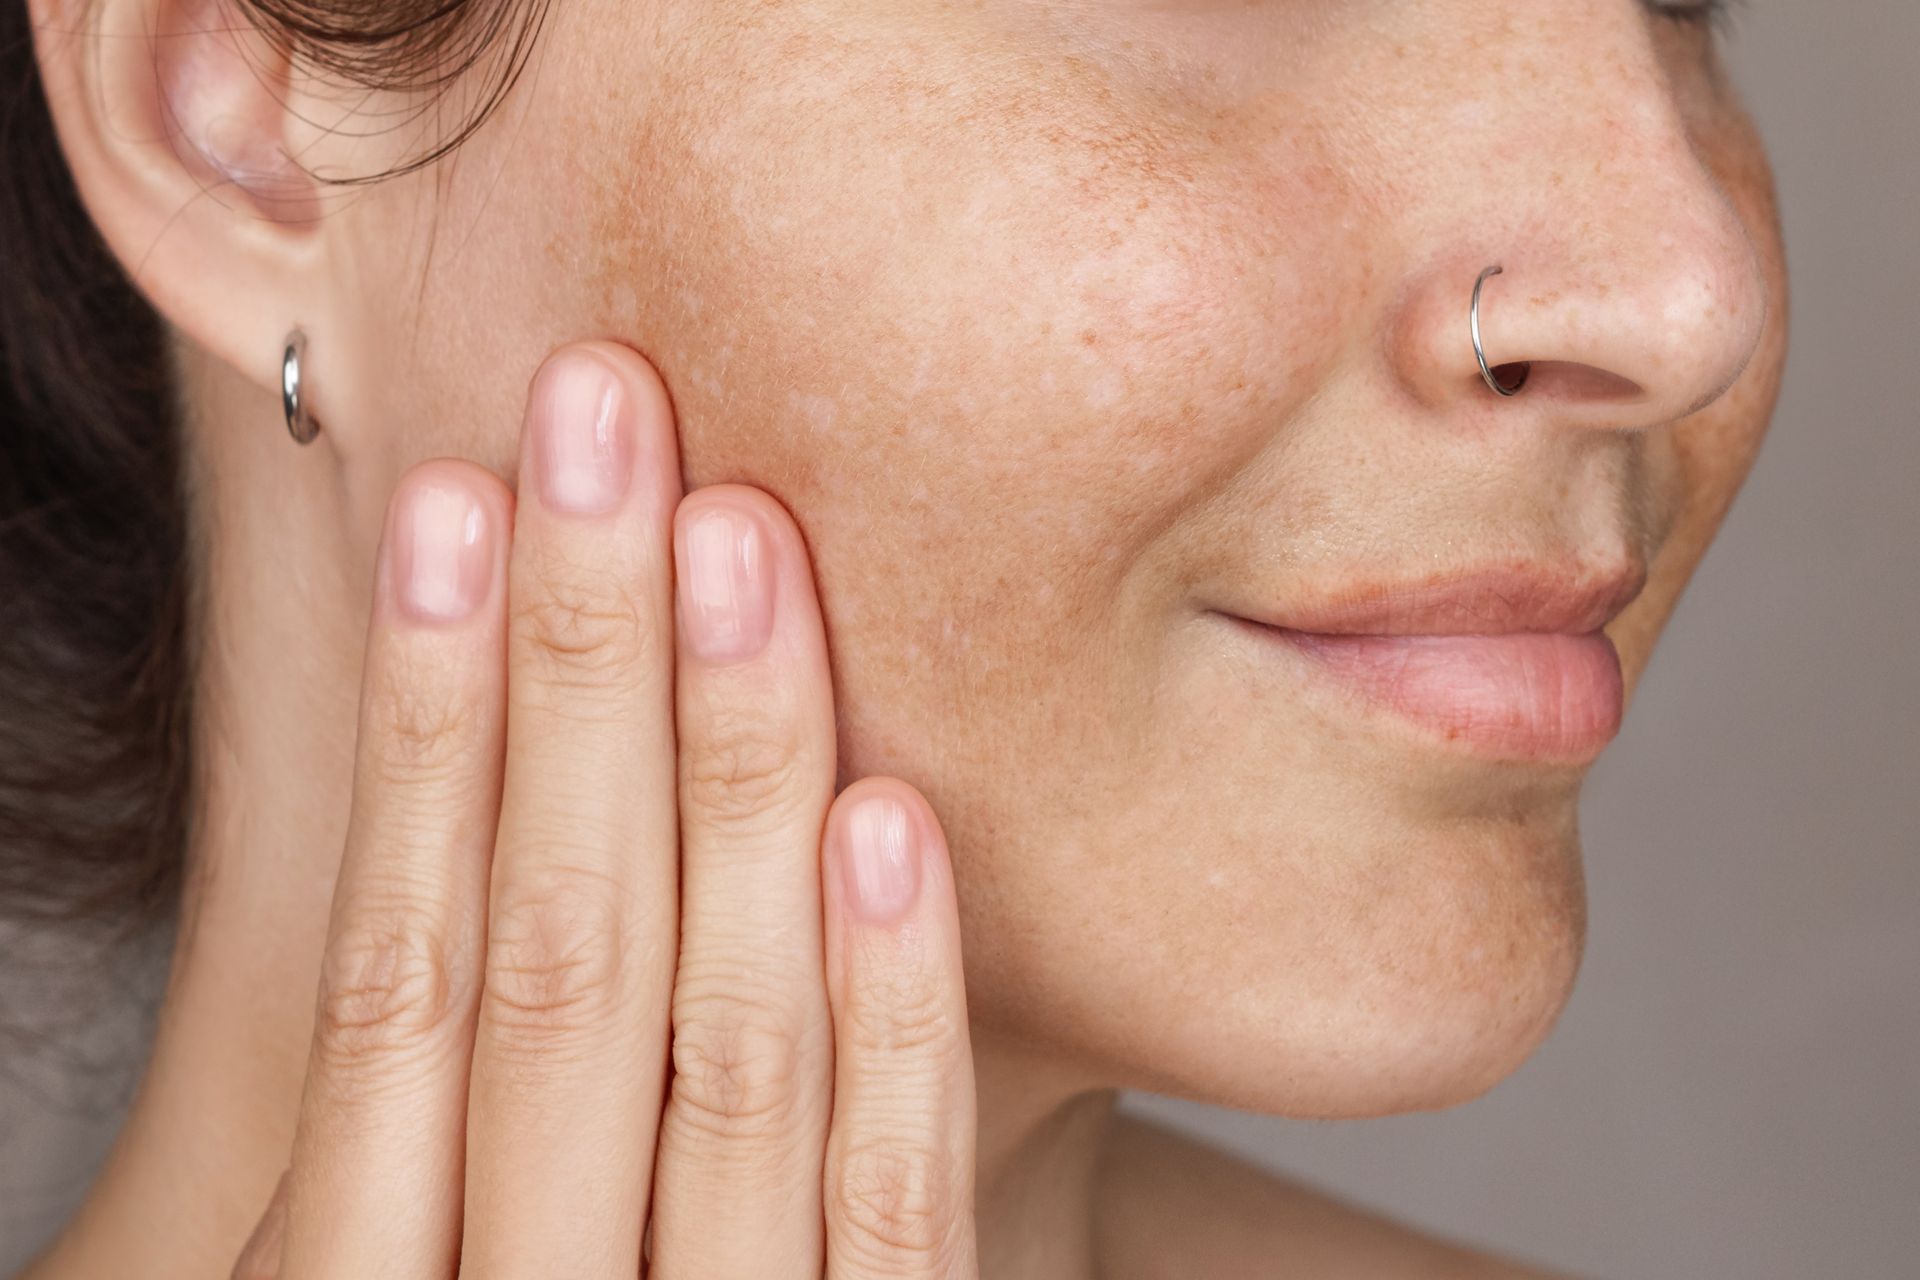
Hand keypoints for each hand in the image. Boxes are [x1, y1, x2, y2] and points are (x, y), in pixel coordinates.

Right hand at [229, 341, 979, 1278]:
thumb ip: (441, 1149)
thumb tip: (459, 853)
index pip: (413, 971)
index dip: (441, 731)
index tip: (469, 511)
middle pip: (557, 959)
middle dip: (583, 675)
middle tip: (605, 419)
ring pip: (709, 1040)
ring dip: (725, 774)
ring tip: (735, 538)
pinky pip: (890, 1202)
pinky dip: (886, 1008)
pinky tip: (876, 813)